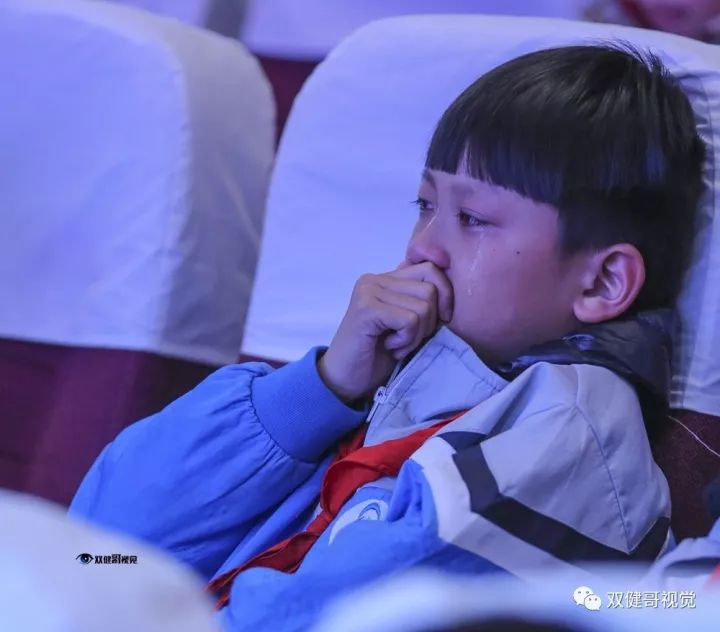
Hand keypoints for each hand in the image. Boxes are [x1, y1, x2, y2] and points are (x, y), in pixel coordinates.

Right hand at [317, 261, 453, 404]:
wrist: (345, 379)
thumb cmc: (378, 354)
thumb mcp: (406, 323)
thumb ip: (420, 301)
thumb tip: (449, 288)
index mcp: (385, 278)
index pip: (431, 269)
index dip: (445, 295)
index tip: (440, 321)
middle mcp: (375, 279)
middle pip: (430, 289)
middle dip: (430, 321)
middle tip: (408, 338)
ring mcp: (368, 292)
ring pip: (423, 306)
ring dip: (416, 334)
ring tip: (397, 344)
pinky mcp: (367, 309)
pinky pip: (410, 320)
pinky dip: (407, 340)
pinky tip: (390, 347)